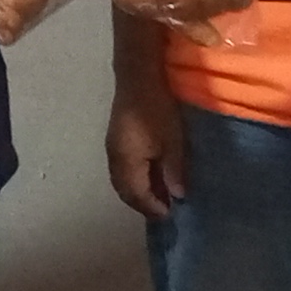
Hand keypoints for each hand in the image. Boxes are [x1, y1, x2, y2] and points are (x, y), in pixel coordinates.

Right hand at [106, 71, 189, 218]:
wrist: (138, 76)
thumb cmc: (158, 108)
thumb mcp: (173, 140)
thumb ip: (174, 170)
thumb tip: (178, 196)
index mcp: (127, 162)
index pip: (137, 194)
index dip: (153, 207)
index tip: (172, 214)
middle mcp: (115, 158)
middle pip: (125, 190)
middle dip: (143, 203)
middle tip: (165, 209)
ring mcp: (113, 148)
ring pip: (122, 180)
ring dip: (138, 191)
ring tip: (160, 195)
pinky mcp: (116, 139)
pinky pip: (122, 169)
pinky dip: (135, 178)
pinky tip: (151, 174)